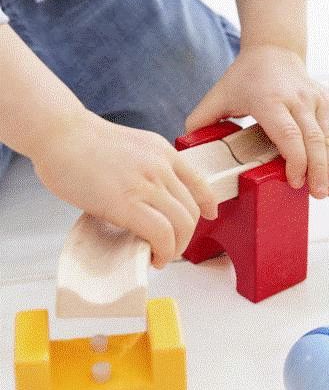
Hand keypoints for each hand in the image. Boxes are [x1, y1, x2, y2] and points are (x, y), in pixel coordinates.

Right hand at [32, 111, 217, 266]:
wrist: (58, 133)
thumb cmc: (81, 141)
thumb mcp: (129, 147)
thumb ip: (144, 169)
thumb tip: (146, 200)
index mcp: (162, 151)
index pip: (199, 181)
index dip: (207, 204)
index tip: (208, 214)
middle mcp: (161, 166)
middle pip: (192, 210)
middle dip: (186, 235)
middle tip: (170, 246)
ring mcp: (146, 184)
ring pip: (182, 225)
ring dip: (175, 248)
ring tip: (160, 256)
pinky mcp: (127, 203)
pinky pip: (161, 233)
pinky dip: (163, 251)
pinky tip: (152, 256)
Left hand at [185, 45, 328, 198]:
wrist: (272, 51)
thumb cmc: (244, 78)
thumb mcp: (217, 96)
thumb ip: (199, 121)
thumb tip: (185, 150)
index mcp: (269, 100)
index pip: (288, 134)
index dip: (295, 160)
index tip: (294, 182)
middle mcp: (297, 99)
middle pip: (313, 139)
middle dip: (318, 170)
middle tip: (318, 195)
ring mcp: (316, 98)